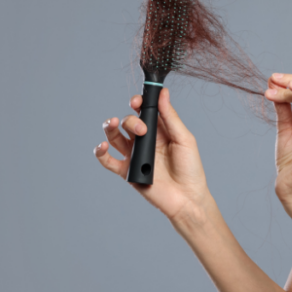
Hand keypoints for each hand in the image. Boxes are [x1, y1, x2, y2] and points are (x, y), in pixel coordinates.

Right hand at [94, 88, 209, 225]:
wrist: (187, 198)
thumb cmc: (190, 169)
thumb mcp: (184, 139)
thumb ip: (171, 117)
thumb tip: (163, 93)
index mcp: (159, 130)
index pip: (143, 111)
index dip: (137, 102)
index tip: (137, 101)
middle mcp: (145, 141)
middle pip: (128, 122)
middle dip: (131, 120)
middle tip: (142, 130)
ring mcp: (134, 155)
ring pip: (114, 136)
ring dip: (110, 127)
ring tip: (113, 124)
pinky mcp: (127, 171)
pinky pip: (107, 160)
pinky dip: (100, 152)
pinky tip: (102, 146)